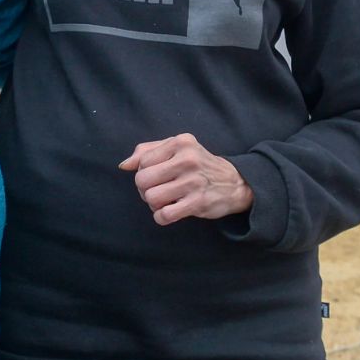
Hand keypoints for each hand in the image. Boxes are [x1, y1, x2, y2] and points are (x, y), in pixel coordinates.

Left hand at [118, 133, 252, 224]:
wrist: (235, 183)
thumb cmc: (199, 165)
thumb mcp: (177, 149)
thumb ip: (148, 151)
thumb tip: (124, 165)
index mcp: (181, 142)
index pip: (143, 161)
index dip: (142, 173)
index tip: (155, 178)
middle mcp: (188, 159)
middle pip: (142, 180)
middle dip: (144, 190)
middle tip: (156, 192)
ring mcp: (194, 181)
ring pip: (151, 198)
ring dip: (153, 204)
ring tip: (164, 202)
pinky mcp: (198, 202)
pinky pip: (164, 215)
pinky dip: (161, 217)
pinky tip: (169, 212)